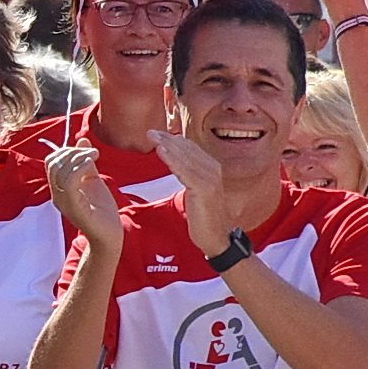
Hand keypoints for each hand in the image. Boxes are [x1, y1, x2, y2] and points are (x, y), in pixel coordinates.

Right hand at [44, 146, 121, 249]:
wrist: (109, 232)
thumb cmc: (101, 209)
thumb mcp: (92, 179)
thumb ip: (86, 161)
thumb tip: (82, 139)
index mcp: (59, 188)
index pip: (51, 162)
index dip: (66, 150)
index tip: (86, 149)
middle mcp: (57, 195)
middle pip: (52, 164)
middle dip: (72, 152)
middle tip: (92, 152)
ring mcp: (64, 202)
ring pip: (60, 171)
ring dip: (79, 157)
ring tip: (95, 156)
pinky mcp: (74, 207)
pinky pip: (69, 182)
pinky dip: (80, 167)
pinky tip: (92, 163)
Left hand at [149, 129, 229, 255]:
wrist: (217, 237)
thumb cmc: (204, 216)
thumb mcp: (195, 191)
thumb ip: (189, 176)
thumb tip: (177, 164)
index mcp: (211, 167)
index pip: (190, 148)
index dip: (172, 140)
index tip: (156, 133)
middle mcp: (213, 168)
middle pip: (187, 149)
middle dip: (168, 139)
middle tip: (150, 131)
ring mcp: (210, 178)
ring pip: (185, 158)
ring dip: (168, 146)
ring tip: (153, 137)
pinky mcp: (204, 189)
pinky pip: (185, 171)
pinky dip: (173, 160)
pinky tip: (161, 151)